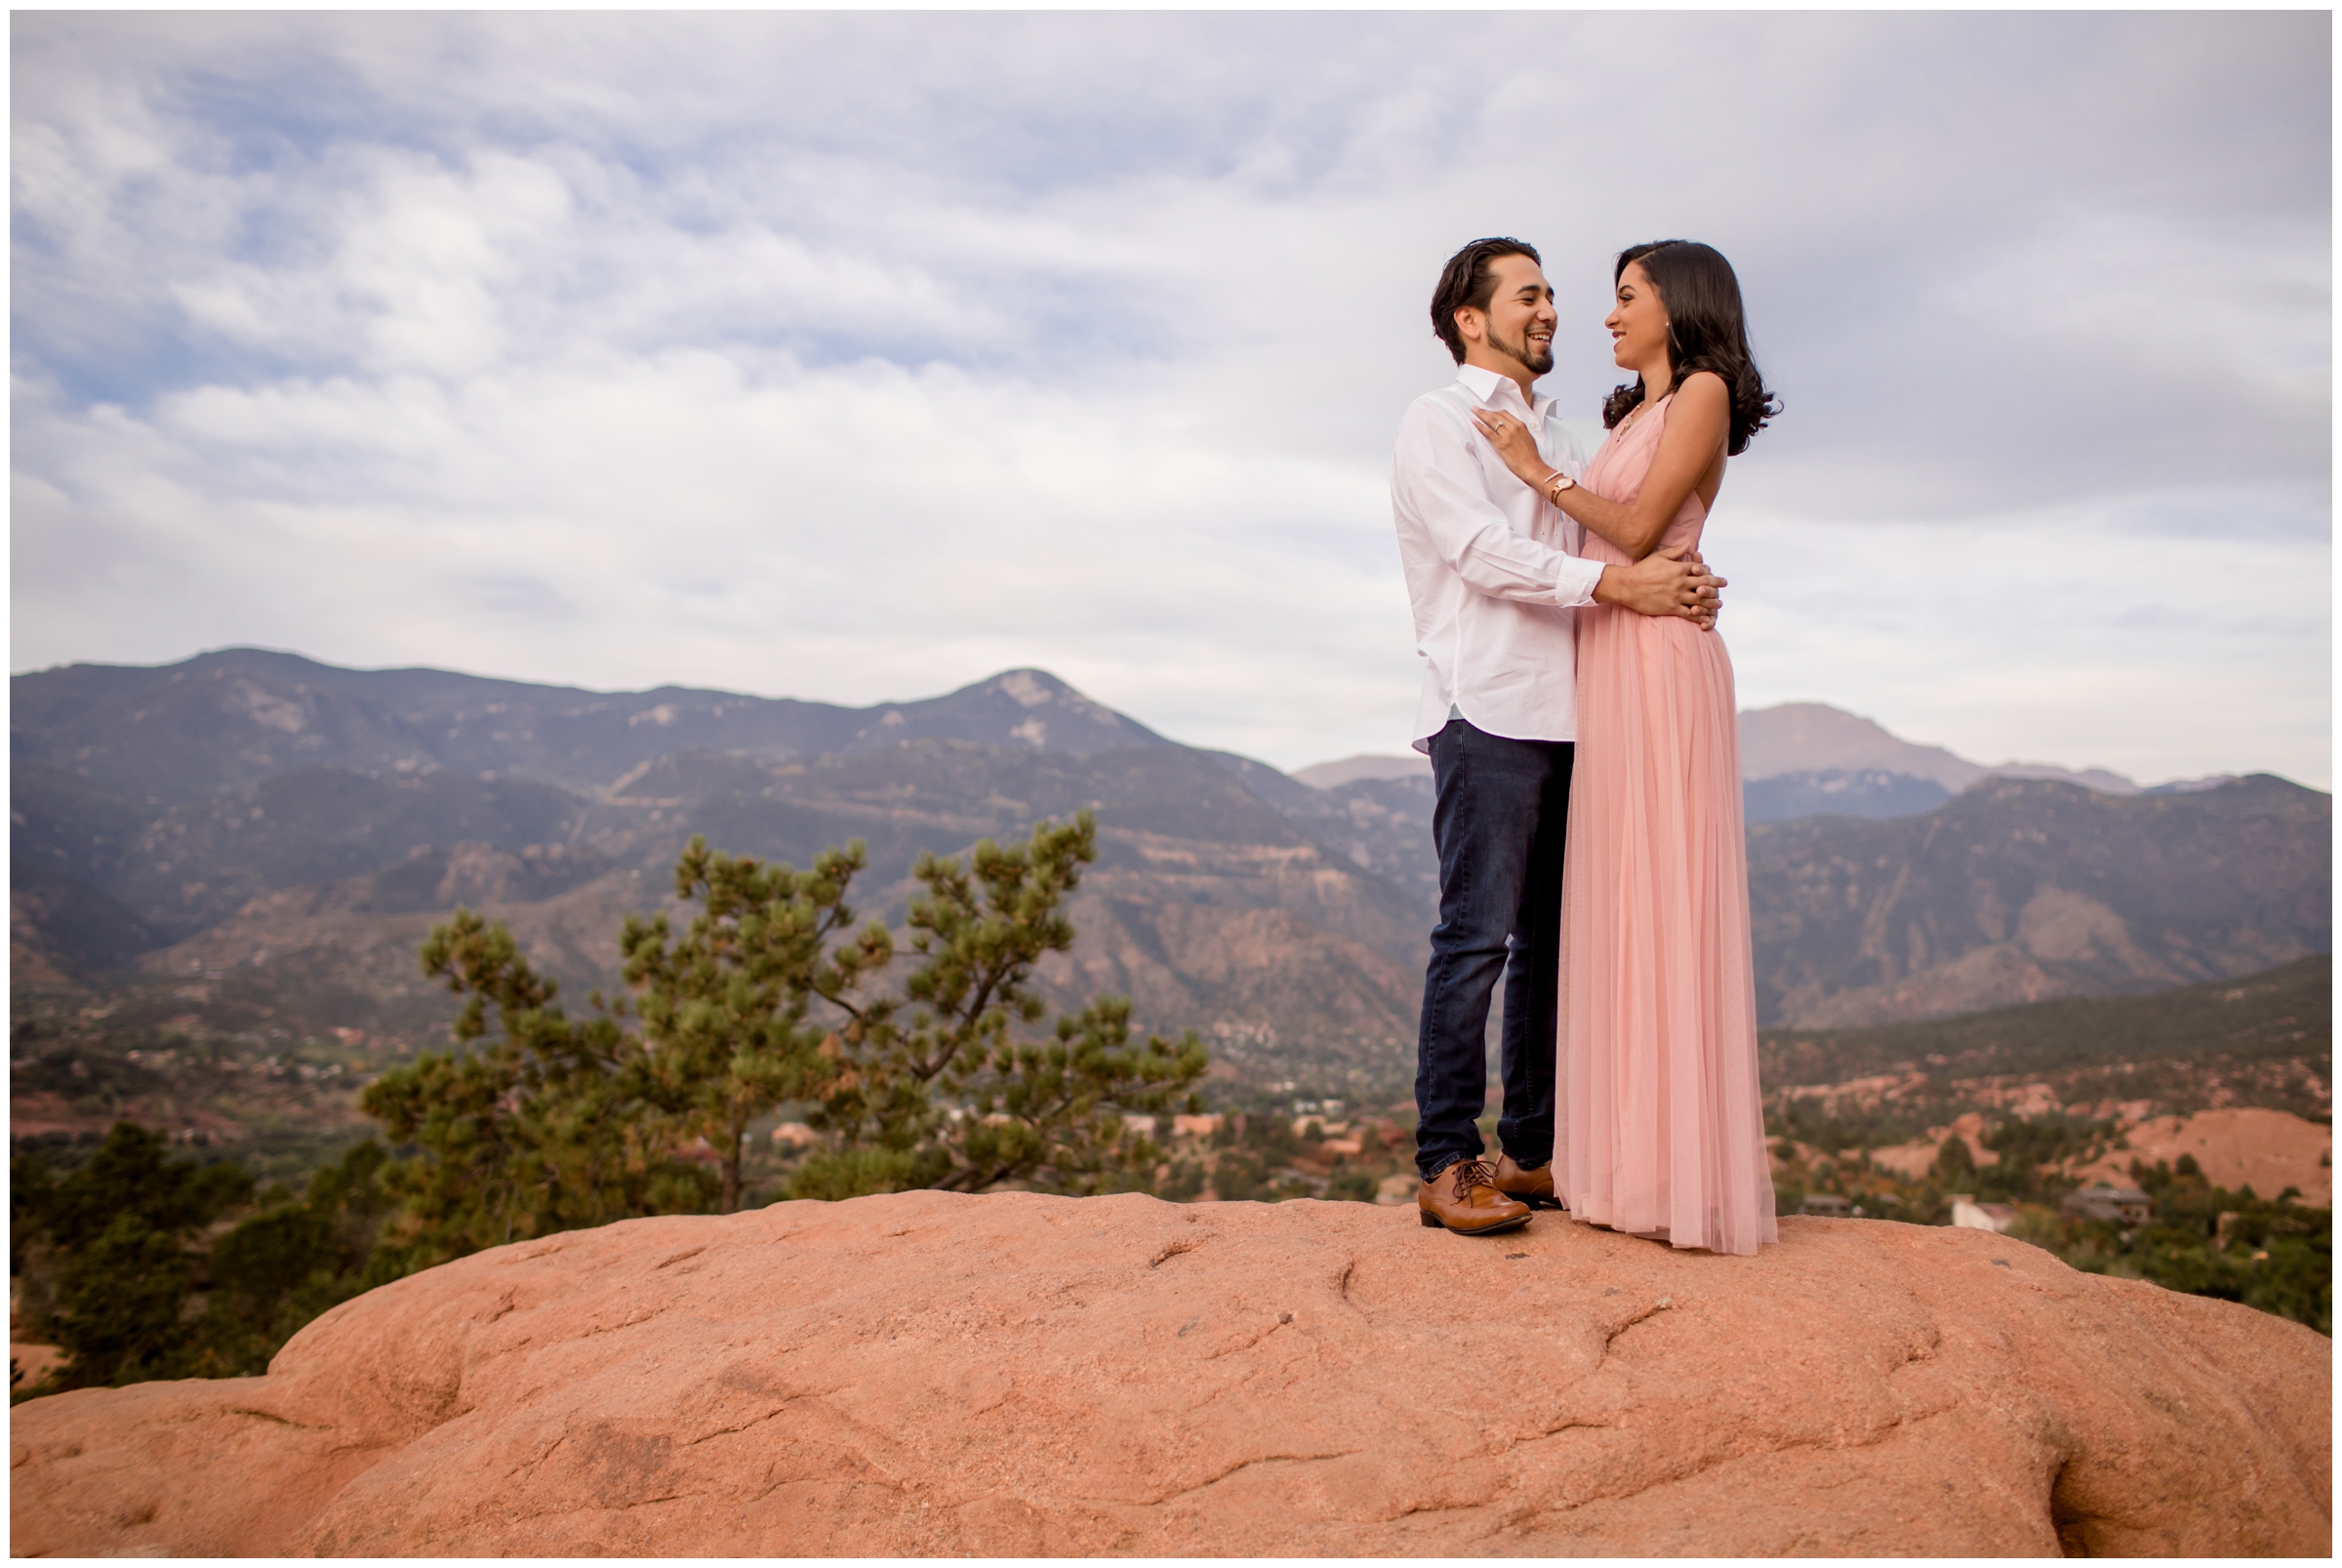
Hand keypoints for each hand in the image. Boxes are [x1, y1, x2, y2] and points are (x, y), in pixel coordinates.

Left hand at [1470, 408, 1555, 489]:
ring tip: (1473, 411)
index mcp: (1520, 425)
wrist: (1532, 466)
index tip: (1487, 411)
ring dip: (1480, 415)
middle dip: (1484, 411)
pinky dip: (1480, 426)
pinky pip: (1488, 432)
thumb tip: (1511, 429)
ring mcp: (1507, 435)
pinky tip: (1474, 422)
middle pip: (1496, 415)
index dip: (1494, 412)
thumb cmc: (1531, 455)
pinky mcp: (1501, 444)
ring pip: (1491, 421)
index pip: (1504, 414)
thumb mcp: (1527, 437)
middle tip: (1475, 408)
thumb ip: (1518, 431)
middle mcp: (1514, 427)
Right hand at [1592, 545, 1726, 627]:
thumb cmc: (1641, 570)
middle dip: (1716, 584)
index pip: (1700, 569)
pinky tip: (1706, 617)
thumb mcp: (1659, 556)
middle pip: (1705, 583)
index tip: (1713, 573)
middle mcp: (1681, 582)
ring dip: (1712, 601)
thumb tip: (1689, 544)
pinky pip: (1690, 613)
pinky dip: (1700, 616)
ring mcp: (1677, 596)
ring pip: (1701, 599)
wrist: (1627, 586)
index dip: (1708, 571)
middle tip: (1724, 585)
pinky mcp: (1671, 608)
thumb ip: (1676, 551)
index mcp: (1679, 568)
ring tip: (1719, 603)